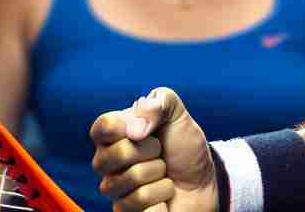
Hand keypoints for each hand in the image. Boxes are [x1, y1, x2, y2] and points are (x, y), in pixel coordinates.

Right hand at [90, 88, 218, 211]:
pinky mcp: (122, 211)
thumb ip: (158, 103)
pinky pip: (140, 201)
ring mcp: (113, 187)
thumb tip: (135, 130)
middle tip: (161, 154)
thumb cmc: (184, 148)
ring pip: (132, 178)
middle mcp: (106, 161)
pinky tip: (162, 195)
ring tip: (163, 174)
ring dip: (159, 174)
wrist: (201, 182)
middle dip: (151, 152)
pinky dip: (161, 195)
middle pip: (117, 153)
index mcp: (113, 134)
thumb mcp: (177, 114)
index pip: (103, 126)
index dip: (128, 126)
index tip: (147, 130)